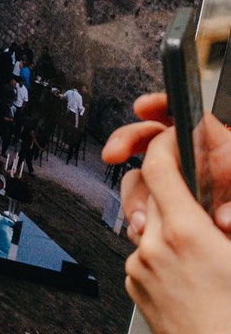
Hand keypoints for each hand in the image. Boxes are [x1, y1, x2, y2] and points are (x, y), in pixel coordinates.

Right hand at [103, 91, 230, 234]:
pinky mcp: (166, 207)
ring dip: (133, 193)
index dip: (161, 106)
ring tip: (137, 209)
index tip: (143, 107)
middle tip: (113, 155)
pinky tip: (142, 227)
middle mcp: (191, 163)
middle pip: (150, 137)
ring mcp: (177, 185)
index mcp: (217, 150)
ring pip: (142, 176)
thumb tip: (224, 218)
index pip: (185, 116)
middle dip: (126, 143)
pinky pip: (143, 204)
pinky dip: (138, 215)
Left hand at [121, 125, 230, 333]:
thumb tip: (222, 207)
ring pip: (146, 224)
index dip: (165, 145)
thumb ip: (229, 218)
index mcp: (185, 233)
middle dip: (171, 186)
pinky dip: (161, 249)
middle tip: (196, 196)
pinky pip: (143, 253)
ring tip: (199, 242)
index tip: (173, 139)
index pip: (159, 169)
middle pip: (150, 193)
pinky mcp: (134, 285)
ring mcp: (139, 267)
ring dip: (167, 221)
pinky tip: (187, 266)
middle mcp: (153, 247)